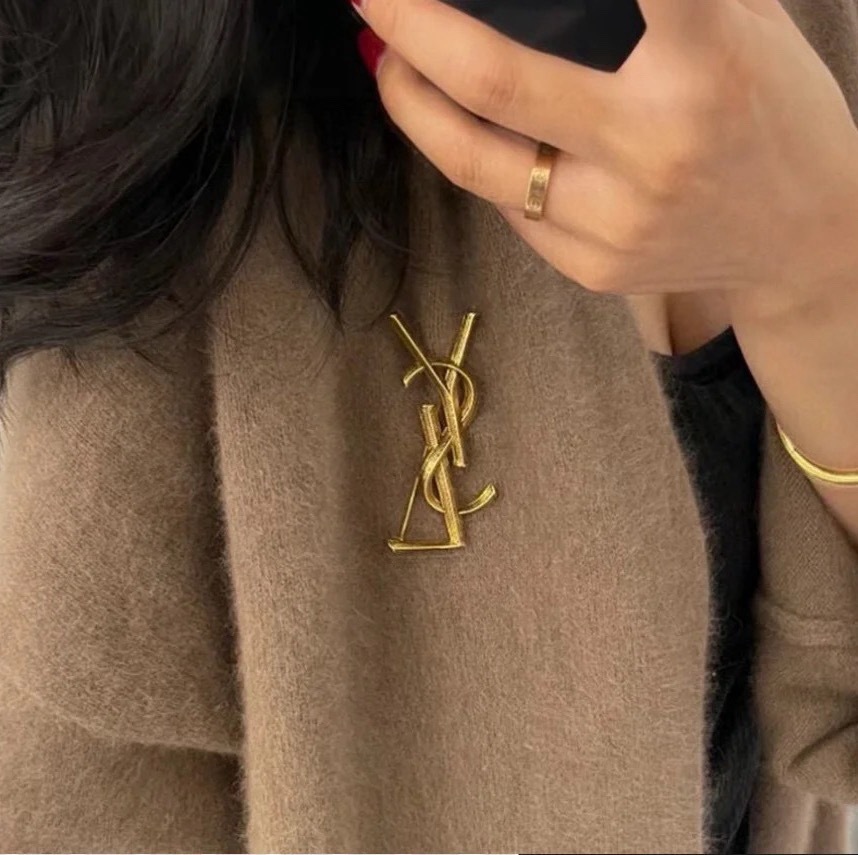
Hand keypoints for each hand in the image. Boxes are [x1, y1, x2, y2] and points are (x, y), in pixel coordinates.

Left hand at [354, 0, 857, 313]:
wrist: (801, 239)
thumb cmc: (769, 116)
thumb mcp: (739, 28)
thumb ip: (654, 1)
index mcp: (703, 67)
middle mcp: (651, 151)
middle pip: (492, 81)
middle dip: (408, 27)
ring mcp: (614, 223)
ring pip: (471, 161)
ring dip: (411, 103)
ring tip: (389, 62)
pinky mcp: (592, 269)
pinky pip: (504, 205)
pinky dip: (474, 158)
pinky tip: (464, 128)